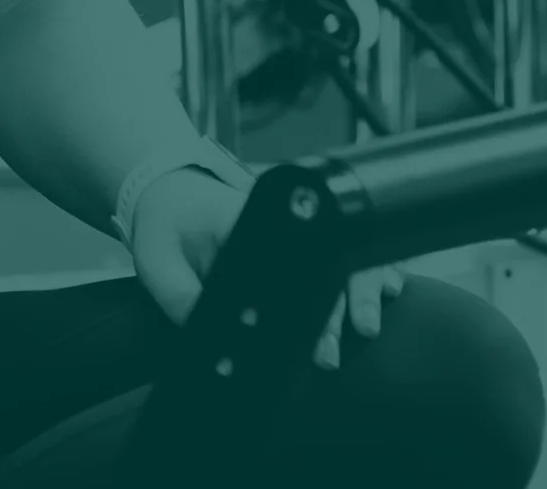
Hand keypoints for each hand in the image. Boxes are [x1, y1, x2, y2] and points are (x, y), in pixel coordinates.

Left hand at [127, 167, 405, 369]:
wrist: (166, 192)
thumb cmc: (164, 222)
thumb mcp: (156, 257)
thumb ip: (178, 294)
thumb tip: (208, 337)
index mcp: (246, 222)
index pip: (290, 253)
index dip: (312, 289)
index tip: (322, 324)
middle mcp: (278, 226)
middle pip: (327, 261)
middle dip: (340, 307)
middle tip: (329, 353)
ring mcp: (295, 232)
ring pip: (346, 258)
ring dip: (362, 292)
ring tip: (366, 328)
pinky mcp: (300, 245)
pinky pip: (347, 256)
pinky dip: (373, 273)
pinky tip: (391, 292)